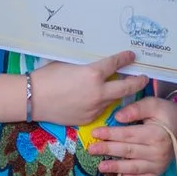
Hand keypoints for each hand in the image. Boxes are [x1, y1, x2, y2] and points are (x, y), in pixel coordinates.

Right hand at [29, 53, 148, 127]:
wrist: (33, 99)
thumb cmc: (47, 76)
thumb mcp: (69, 64)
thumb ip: (86, 65)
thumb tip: (96, 63)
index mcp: (93, 73)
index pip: (116, 64)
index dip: (125, 59)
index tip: (131, 56)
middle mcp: (98, 92)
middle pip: (126, 88)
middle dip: (138, 82)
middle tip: (143, 78)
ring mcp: (94, 108)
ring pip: (113, 100)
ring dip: (116, 93)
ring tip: (118, 88)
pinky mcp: (88, 119)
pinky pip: (99, 110)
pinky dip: (99, 103)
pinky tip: (92, 99)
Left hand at [91, 96, 176, 175]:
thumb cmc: (166, 113)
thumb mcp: (154, 104)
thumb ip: (136, 109)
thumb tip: (118, 117)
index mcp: (156, 134)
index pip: (128, 135)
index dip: (110, 134)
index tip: (95, 133)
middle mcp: (158, 151)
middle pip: (128, 151)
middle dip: (108, 150)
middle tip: (91, 149)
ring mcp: (159, 163)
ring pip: (135, 167)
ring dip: (117, 168)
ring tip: (101, 167)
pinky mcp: (160, 171)